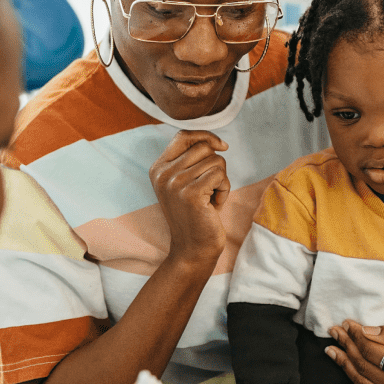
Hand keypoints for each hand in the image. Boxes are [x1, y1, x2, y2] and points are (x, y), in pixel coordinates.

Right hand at [150, 130, 230, 266]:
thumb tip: (215, 141)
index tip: (222, 147)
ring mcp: (175, 183)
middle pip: (204, 147)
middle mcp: (163, 173)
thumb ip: (190, 160)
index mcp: (158, 168)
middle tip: (211, 187)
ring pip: (216, 160)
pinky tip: (215, 204)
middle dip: (216, 165)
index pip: (183, 135)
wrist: (193, 249)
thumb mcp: (185, 183)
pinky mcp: (191, 193)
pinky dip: (225, 189)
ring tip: (211, 197)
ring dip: (222, 179)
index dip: (206, 136)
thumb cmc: (195, 215)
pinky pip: (220, 175)